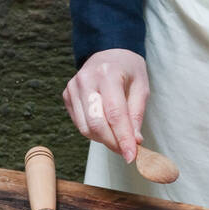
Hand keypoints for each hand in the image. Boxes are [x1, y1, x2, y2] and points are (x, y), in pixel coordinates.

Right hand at [62, 49, 148, 163]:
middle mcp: (86, 79)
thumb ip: (136, 114)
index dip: (123, 138)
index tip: (131, 156)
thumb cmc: (128, 70)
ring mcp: (73, 87)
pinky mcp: (67, 95)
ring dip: (103, 139)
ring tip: (118, 138)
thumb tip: (134, 142)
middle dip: (112, 143)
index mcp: (108, 74)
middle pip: (96, 123)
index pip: (115, 113)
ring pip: (85, 127)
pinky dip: (94, 132)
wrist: (109, 53)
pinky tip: (106, 127)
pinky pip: (79, 123)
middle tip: (126, 151)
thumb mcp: (141, 87)